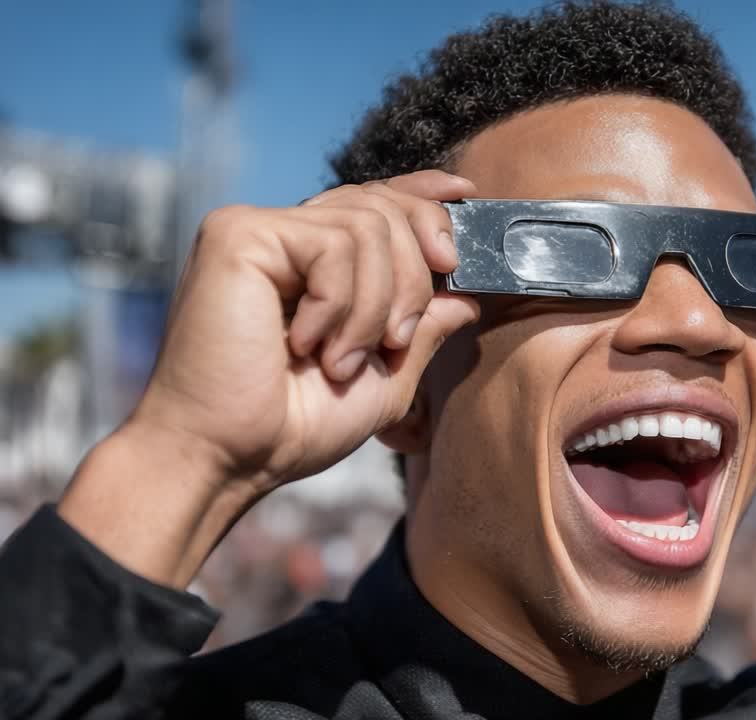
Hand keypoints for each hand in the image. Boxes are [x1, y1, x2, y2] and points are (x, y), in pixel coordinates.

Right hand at [59, 171, 478, 585]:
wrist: (227, 457)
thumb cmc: (292, 427)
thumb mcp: (385, 379)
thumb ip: (422, 331)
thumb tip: (466, 296)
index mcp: (314, 264)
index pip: (375, 202)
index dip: (423, 195)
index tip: (465, 193)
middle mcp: (284, 237)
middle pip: (385, 207)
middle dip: (414, 278)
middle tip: (395, 339)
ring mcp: (258, 230)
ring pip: (368, 226)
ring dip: (374, 306)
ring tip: (341, 359)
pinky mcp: (238, 234)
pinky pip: (333, 244)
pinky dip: (339, 303)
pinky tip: (305, 344)